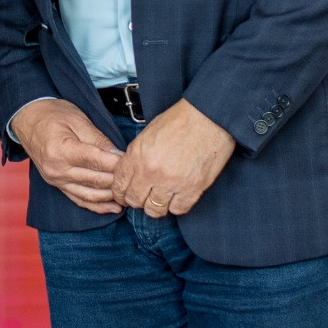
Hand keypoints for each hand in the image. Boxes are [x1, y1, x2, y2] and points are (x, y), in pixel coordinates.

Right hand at [9, 99, 123, 213]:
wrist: (27, 118)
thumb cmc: (51, 114)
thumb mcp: (77, 119)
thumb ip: (98, 139)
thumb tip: (118, 155)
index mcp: (61, 150)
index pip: (97, 162)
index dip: (118, 163)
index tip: (133, 162)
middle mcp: (57, 169)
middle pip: (95, 180)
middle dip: (118, 180)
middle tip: (137, 177)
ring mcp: (55, 180)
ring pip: (90, 195)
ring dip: (111, 196)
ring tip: (129, 193)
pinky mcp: (56, 185)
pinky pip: (79, 200)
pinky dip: (97, 206)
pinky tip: (113, 207)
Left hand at [112, 98, 235, 217]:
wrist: (207, 118)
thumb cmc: (179, 121)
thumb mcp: (146, 134)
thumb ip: (136, 156)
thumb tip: (130, 172)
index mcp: (137, 155)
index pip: (119, 184)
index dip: (119, 193)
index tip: (123, 195)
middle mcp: (151, 172)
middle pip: (135, 200)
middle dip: (135, 200)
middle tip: (142, 197)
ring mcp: (172, 182)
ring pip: (155, 210)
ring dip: (155, 205)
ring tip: (160, 197)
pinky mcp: (192, 189)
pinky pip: (178, 210)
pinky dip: (176, 206)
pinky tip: (177, 197)